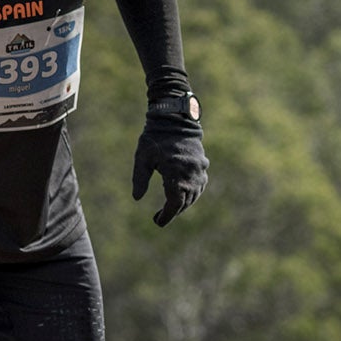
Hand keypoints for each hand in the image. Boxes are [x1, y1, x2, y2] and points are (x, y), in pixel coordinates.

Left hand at [133, 107, 207, 226]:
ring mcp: (199, 169)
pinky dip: (192, 193)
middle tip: (159, 217)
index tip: (157, 222)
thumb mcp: (142, 158)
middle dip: (173, 212)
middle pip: (184, 201)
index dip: (167, 216)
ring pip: (194, 195)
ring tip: (170, 209)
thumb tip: (137, 199)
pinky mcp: (203, 164)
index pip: (174, 203)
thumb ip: (140, 179)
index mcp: (175, 173)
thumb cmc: (155, 138)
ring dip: (183, 204)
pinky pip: (200, 185)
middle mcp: (190, 173)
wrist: (175, 118)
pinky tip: (182, 195)